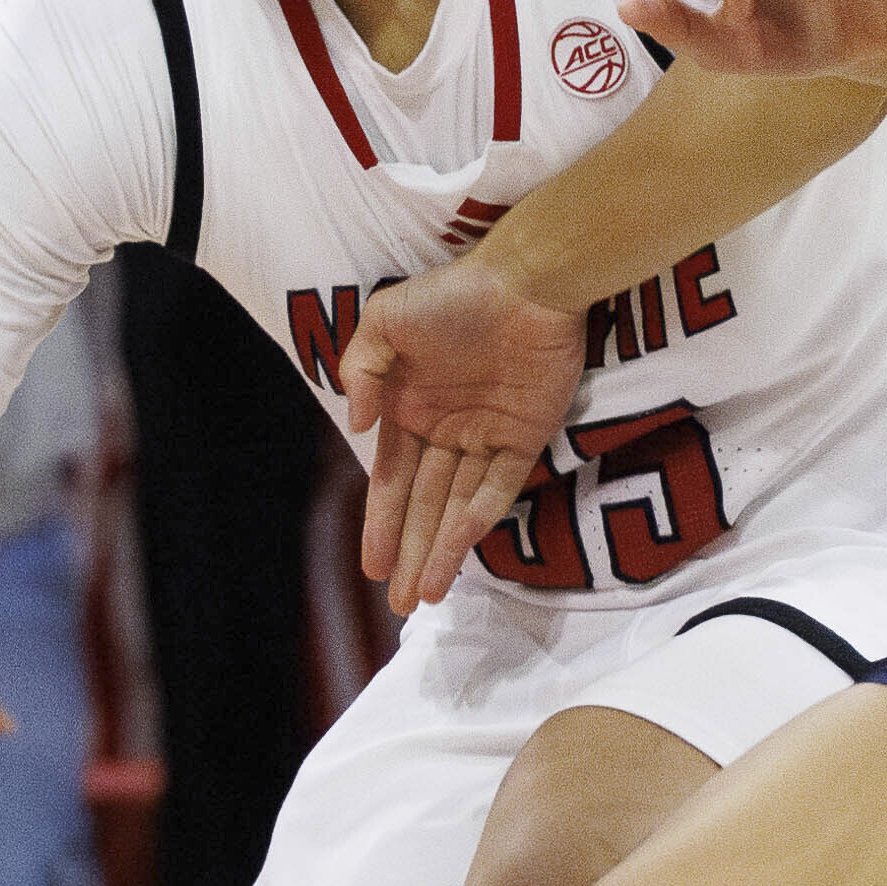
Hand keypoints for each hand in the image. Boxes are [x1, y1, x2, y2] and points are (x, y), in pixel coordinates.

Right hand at [337, 255, 578, 610]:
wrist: (529, 278)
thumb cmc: (455, 293)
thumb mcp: (384, 320)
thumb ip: (361, 370)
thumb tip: (357, 429)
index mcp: (410, 408)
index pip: (392, 480)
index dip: (381, 524)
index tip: (371, 568)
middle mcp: (447, 429)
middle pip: (424, 506)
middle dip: (410, 554)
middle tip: (399, 607)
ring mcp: (488, 436)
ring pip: (458, 506)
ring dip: (442, 551)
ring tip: (424, 597)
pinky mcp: (528, 436)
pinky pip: (499, 486)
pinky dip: (478, 518)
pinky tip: (458, 551)